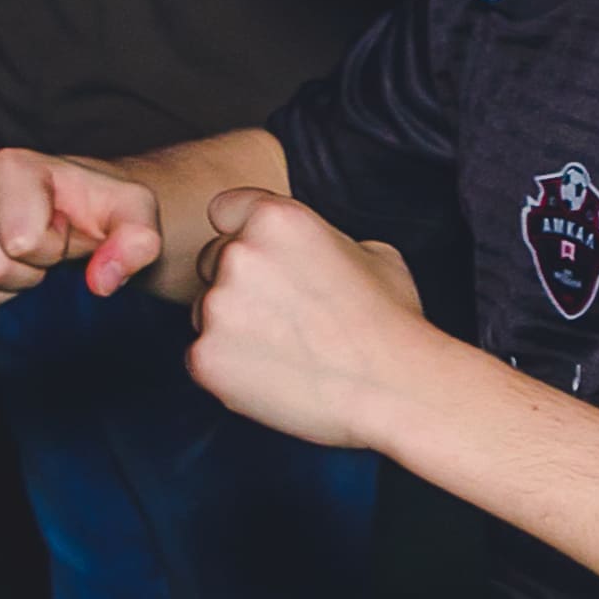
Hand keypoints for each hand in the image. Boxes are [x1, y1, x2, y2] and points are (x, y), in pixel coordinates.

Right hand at [0, 147, 172, 318]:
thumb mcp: (134, 216)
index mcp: (9, 164)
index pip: (23, 244)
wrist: (63, 208)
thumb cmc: (95, 209)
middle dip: (25, 275)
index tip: (62, 231)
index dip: (53, 252)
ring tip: (14, 258)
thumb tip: (103, 282)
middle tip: (39, 251)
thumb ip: (138, 243)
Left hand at [180, 187, 438, 451]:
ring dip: (233, 325)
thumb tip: (310, 251)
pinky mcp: (204, 357)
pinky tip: (276, 374)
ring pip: (204, 309)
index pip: (226, 209)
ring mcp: (215, 308)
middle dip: (239, 282)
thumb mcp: (373, 254)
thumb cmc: (392, 322)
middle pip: (211, 260)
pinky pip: (203, 354)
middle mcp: (237, 255)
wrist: (395, 389)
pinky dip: (230, 365)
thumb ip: (322, 240)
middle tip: (285, 313)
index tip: (265, 258)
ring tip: (286, 349)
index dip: (243, 232)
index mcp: (276, 219)